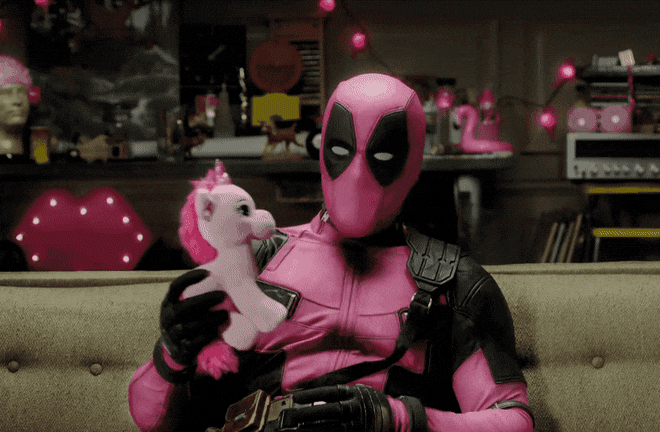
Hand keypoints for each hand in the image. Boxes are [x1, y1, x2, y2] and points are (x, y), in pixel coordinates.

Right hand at [160, 269, 228, 365]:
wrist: (174, 350)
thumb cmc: (185, 321)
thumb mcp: (182, 306)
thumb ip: (194, 293)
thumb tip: (218, 268)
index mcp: (168, 303)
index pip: (175, 287)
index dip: (190, 279)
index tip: (209, 273)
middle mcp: (168, 318)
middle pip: (184, 308)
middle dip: (204, 300)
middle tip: (223, 295)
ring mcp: (173, 335)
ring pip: (190, 326)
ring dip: (210, 319)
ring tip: (226, 314)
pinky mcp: (182, 350)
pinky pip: (195, 342)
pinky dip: (207, 336)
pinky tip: (218, 329)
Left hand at [265, 385, 393, 431]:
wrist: (393, 417)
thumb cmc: (369, 402)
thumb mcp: (357, 391)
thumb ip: (339, 394)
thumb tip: (313, 396)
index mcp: (352, 393)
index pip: (326, 392)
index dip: (309, 395)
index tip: (293, 397)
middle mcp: (353, 408)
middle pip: (326, 410)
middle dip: (306, 413)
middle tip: (288, 416)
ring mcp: (355, 423)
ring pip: (329, 427)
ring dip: (310, 429)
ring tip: (292, 430)